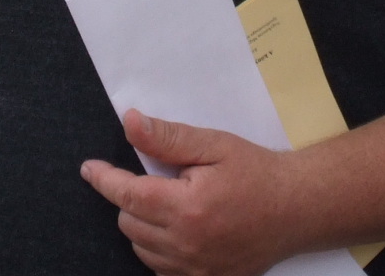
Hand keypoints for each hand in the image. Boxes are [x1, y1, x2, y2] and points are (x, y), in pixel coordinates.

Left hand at [81, 110, 300, 275]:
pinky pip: (160, 269)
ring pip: (140, 248)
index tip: (89, 169)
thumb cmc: (256, 172)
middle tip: (156, 178)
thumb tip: (129, 123)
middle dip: (129, 197)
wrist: (296, 208)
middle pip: (128, 222)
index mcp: (186, 207)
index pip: (126, 194)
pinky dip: (158, 248)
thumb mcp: (213, 145)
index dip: (103, 179)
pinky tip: (176, 229)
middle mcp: (186, 245)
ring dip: (142, 224)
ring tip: (169, 202)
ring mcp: (194, 270)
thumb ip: (167, 138)